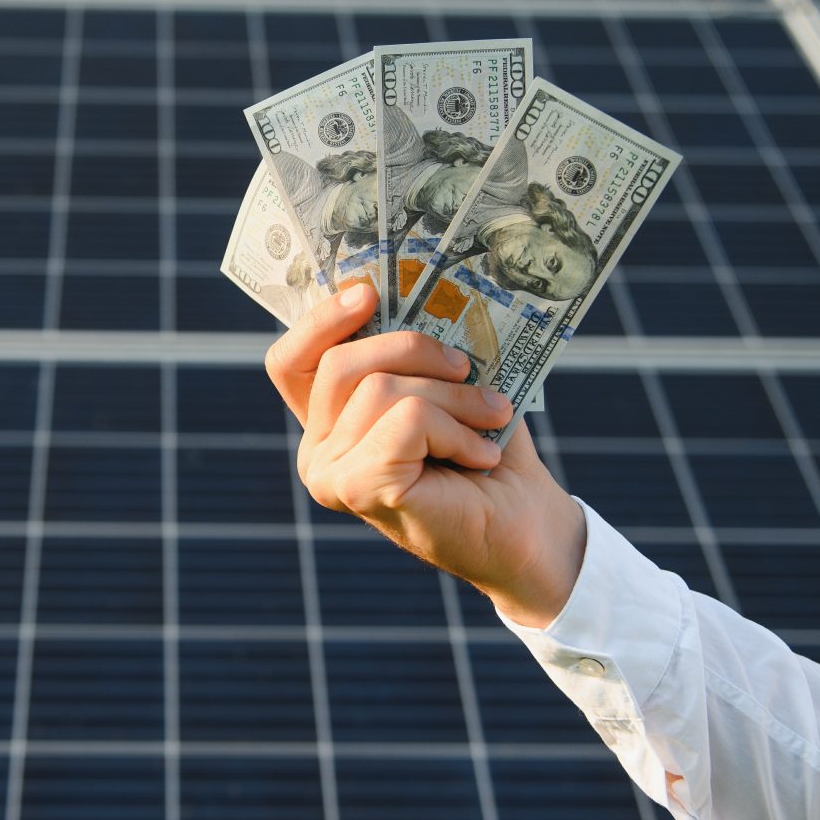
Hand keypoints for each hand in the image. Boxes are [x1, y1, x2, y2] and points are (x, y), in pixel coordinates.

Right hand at [266, 280, 586, 627]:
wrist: (528, 527)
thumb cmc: (488, 454)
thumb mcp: (447, 387)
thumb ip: (414, 352)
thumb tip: (415, 291)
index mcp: (329, 425)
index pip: (291, 362)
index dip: (320, 321)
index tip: (368, 292)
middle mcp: (317, 452)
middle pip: (341, 361)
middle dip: (416, 350)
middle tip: (468, 368)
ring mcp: (331, 475)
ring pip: (381, 388)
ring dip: (454, 397)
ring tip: (490, 420)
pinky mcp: (359, 488)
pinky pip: (407, 418)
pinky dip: (457, 428)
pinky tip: (480, 456)